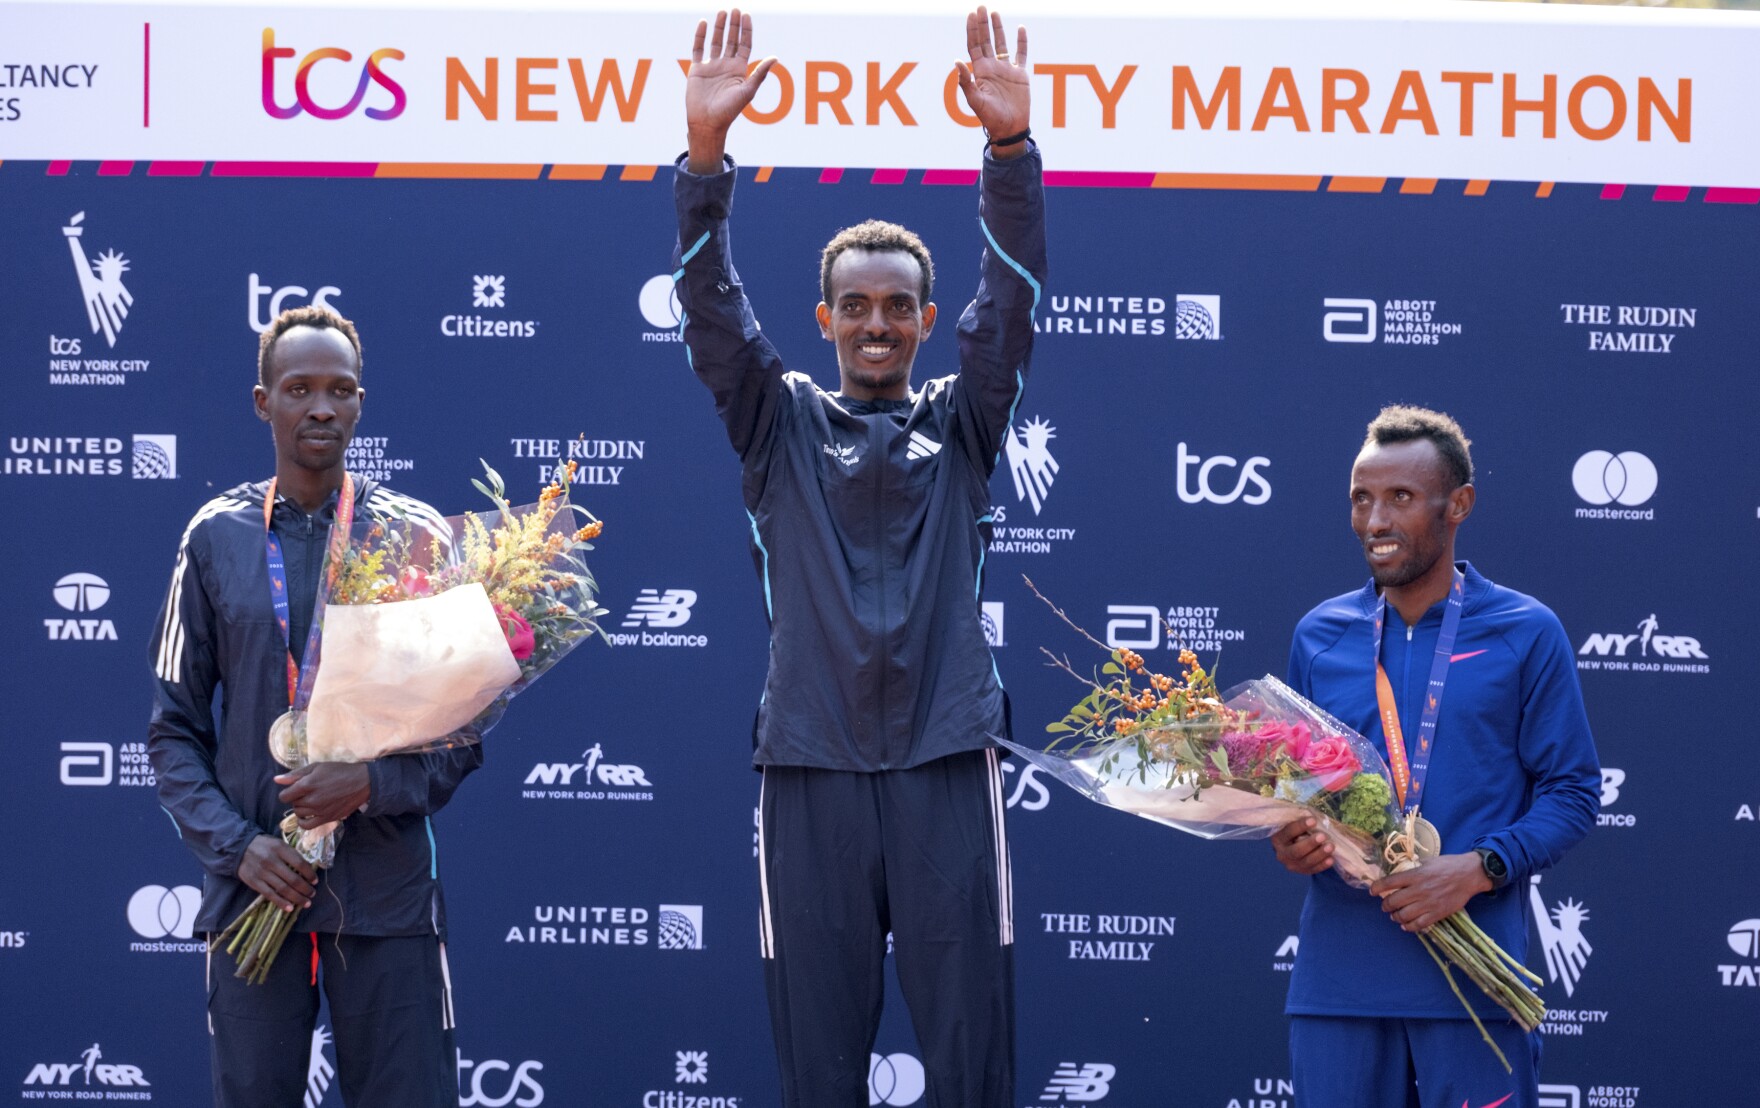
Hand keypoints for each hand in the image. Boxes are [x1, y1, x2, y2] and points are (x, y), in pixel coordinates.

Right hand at [237, 834, 316, 911]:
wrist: (240, 848)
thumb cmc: (265, 846)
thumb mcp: (279, 844)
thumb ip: (292, 855)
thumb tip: (308, 869)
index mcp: (280, 849)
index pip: (300, 863)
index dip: (309, 874)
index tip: (315, 881)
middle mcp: (271, 861)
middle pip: (293, 879)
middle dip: (305, 889)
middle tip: (312, 894)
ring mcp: (262, 873)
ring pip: (283, 889)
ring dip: (297, 898)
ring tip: (306, 903)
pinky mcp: (254, 882)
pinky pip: (270, 895)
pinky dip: (281, 902)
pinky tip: (290, 908)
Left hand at [275, 762, 371, 830]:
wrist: (362, 782)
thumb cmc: (339, 771)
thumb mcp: (317, 767)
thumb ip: (295, 774)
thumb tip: (276, 780)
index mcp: (306, 785)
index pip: (284, 796)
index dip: (288, 791)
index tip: (296, 788)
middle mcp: (311, 800)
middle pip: (293, 804)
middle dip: (297, 798)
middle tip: (308, 792)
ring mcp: (318, 811)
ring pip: (299, 813)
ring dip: (301, 807)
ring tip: (311, 801)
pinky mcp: (326, 818)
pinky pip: (307, 825)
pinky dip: (303, 821)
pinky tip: (307, 815)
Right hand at [685, 9, 777, 172]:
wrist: (708, 123)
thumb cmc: (729, 111)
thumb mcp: (748, 91)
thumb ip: (760, 73)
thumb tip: (775, 57)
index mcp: (739, 71)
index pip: (744, 45)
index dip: (746, 31)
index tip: (746, 16)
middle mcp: (726, 66)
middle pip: (731, 40)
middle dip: (733, 25)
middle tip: (735, 9)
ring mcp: (711, 67)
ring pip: (716, 42)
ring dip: (719, 27)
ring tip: (722, 12)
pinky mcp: (697, 70)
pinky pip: (698, 49)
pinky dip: (700, 36)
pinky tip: (703, 23)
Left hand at [956, 6, 1029, 156]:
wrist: (1009, 128)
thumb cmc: (990, 118)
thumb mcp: (975, 100)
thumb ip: (966, 82)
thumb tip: (956, 61)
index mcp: (980, 72)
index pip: (974, 46)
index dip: (972, 30)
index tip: (971, 15)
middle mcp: (992, 67)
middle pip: (986, 41)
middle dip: (983, 24)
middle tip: (981, 7)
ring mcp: (1006, 70)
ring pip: (1001, 44)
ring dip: (998, 29)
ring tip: (995, 13)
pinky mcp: (1020, 75)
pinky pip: (1021, 54)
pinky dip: (1022, 42)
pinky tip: (1021, 28)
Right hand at [1271, 817, 1334, 875]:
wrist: (1292, 849)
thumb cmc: (1295, 833)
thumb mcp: (1291, 825)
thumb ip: (1299, 823)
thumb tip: (1314, 817)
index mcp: (1278, 839)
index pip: (1288, 832)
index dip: (1300, 826)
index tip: (1313, 820)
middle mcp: (1282, 854)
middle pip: (1296, 851)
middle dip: (1310, 843)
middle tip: (1323, 836)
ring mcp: (1292, 865)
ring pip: (1306, 862)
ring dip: (1319, 854)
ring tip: (1331, 846)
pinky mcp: (1302, 872)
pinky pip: (1313, 870)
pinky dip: (1323, 865)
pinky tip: (1331, 859)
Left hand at [1370, 853, 1493, 932]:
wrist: (1469, 874)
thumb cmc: (1448, 865)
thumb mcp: (1427, 862)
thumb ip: (1413, 871)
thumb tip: (1399, 877)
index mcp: (1415, 875)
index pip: (1389, 882)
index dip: (1377, 888)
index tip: (1371, 891)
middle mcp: (1419, 890)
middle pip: (1394, 901)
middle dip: (1385, 905)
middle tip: (1385, 906)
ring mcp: (1428, 903)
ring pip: (1404, 915)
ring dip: (1395, 916)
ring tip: (1394, 916)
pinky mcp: (1438, 913)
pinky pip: (1419, 924)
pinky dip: (1409, 926)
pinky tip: (1406, 925)